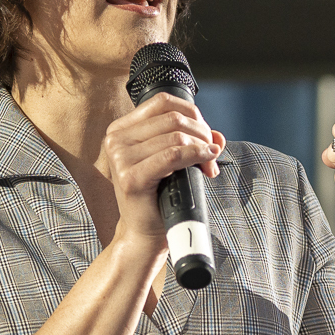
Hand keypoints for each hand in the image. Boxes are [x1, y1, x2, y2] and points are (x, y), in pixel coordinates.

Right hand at [101, 93, 225, 248]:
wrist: (145, 232)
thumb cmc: (158, 196)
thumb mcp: (172, 161)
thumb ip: (191, 142)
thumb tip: (218, 136)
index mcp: (121, 129)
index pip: (163, 102)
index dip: (192, 113)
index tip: (205, 135)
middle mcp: (116, 140)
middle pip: (173, 118)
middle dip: (202, 133)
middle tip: (212, 154)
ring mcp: (120, 158)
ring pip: (176, 136)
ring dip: (202, 148)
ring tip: (209, 165)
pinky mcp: (131, 178)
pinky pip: (173, 156)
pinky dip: (196, 156)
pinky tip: (207, 163)